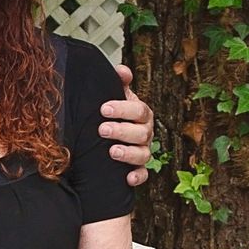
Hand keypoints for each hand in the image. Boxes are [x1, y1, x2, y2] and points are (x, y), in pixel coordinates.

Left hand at [102, 63, 155, 187]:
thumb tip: (121, 70)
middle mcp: (145, 133)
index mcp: (141, 114)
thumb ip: (119, 83)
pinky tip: (127, 178)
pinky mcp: (138, 169)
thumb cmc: (115, 115)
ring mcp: (143, 151)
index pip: (138, 110)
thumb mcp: (116, 97)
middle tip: (102, 129)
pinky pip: (143, 175)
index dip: (122, 109)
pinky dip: (137, 177)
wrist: (111, 136)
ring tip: (112, 151)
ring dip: (128, 153)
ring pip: (143, 154)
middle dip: (121, 130)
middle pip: (141, 132)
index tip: (103, 109)